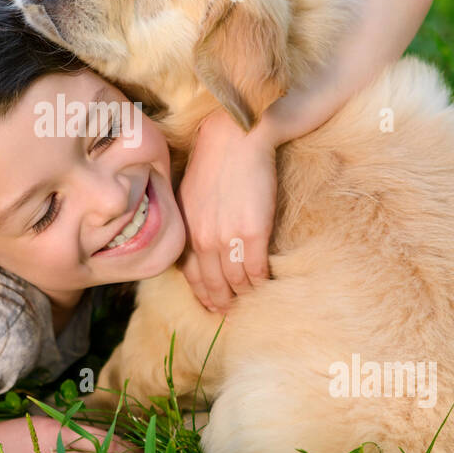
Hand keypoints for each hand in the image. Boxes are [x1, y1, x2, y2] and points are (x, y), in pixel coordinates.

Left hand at [176, 108, 276, 312]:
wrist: (236, 137)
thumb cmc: (215, 160)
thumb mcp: (191, 194)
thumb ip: (194, 222)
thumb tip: (199, 243)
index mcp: (187, 230)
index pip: (191, 276)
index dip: (203, 295)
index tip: (212, 305)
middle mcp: (202, 240)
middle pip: (212, 285)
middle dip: (222, 303)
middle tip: (231, 315)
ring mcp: (227, 238)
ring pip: (235, 283)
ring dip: (244, 297)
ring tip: (251, 304)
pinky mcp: (253, 233)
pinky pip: (256, 272)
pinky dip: (261, 284)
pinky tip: (266, 286)